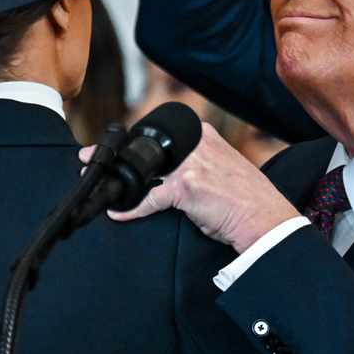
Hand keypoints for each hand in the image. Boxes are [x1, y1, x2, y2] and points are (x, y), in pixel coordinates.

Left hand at [100, 123, 300, 251]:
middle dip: (115, 155)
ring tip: (96, 183)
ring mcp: (191, 163)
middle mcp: (196, 143)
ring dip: (116, 179)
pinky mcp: (187, 186)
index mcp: (203, 135)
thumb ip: (197, 161)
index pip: (159, 135)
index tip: (111, 149)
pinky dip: (131, 207)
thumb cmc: (245, 198)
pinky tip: (119, 213)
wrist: (264, 218)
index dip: (131, 144)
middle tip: (88, 159)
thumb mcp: (221, 167)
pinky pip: (150, 197)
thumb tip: (166, 172)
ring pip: (143, 169)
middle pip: (146, 148)